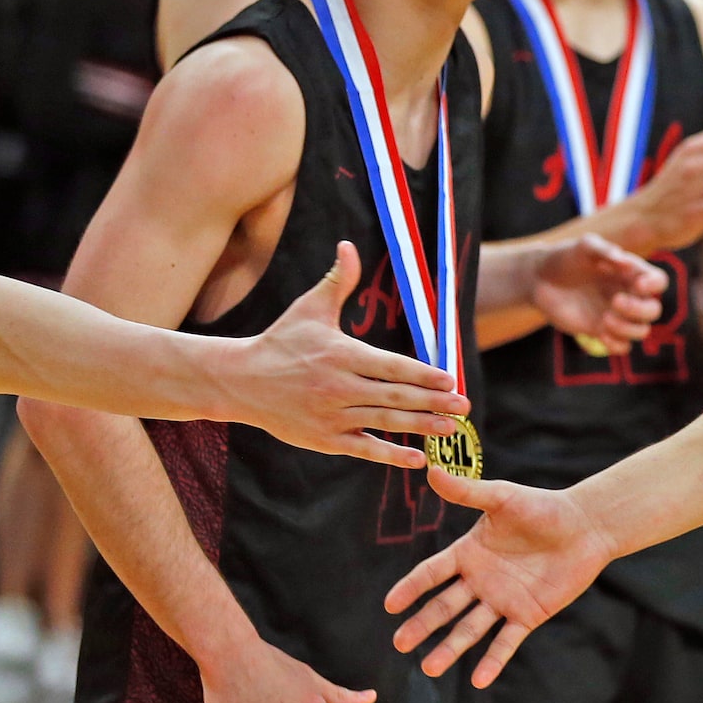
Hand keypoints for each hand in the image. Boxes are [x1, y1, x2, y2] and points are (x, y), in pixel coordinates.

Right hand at [230, 242, 469, 464]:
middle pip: (394, 396)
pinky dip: (391, 455)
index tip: (451, 379)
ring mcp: (330, 415)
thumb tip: (348, 245)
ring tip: (451, 428)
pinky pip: (363, 448)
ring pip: (384, 422)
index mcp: (340, 355)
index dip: (423, 374)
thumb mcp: (309, 308)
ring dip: (420, 427)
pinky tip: (418, 458)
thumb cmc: (280, 341)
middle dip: (433, 402)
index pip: (391, 366)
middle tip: (464, 405)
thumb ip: (337, 280)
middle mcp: (337, 386)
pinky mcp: (323, 438)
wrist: (238, 380)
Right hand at [384, 466, 616, 687]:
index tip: (390, 605)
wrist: (586, 526)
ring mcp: (503, 600)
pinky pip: (506, 640)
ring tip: (429, 668)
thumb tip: (429, 469)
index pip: (432, 574)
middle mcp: (480, 581)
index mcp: (469, 553)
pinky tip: (479, 680)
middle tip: (400, 644)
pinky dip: (493, 660)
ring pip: (470, 629)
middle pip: (444, 607)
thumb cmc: (544, 508)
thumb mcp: (502, 498)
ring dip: (450, 648)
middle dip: (422, 625)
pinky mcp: (528, 614)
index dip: (411, 588)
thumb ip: (467, 491)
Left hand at [529, 235, 668, 350]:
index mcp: (631, 274)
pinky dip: (617, 344)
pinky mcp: (603, 331)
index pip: (658, 281)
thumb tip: (624, 261)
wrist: (541, 279)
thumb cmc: (565, 257)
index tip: (638, 284)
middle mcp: (629, 295)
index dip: (654, 285)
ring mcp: (617, 315)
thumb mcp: (583, 246)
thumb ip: (604, 249)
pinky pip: (623, 346)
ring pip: (642, 331)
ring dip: (628, 328)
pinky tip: (601, 334)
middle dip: (639, 310)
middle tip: (615, 302)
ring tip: (605, 319)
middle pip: (653, 310)